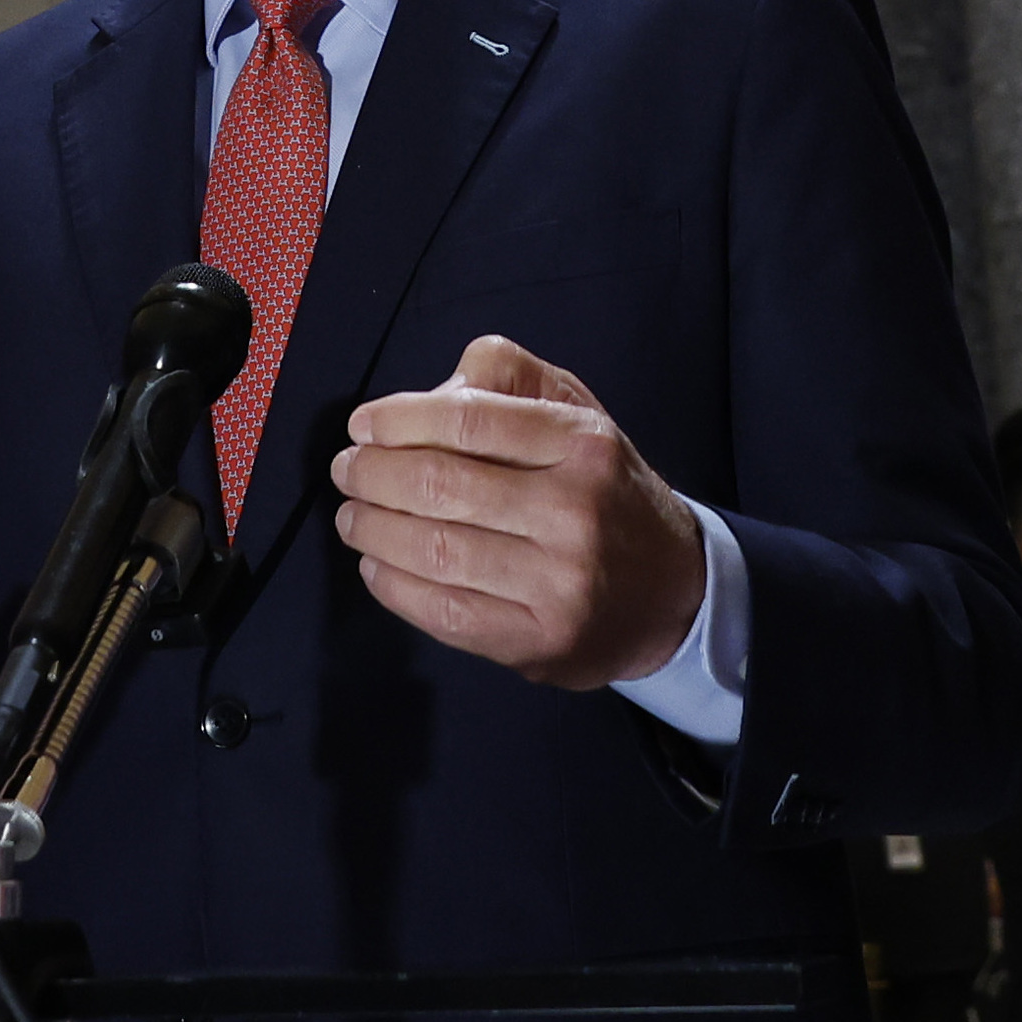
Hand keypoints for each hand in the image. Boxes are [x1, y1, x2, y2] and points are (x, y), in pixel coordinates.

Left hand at [331, 337, 703, 688]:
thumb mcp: (579, 414)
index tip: (363, 426)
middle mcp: (576, 512)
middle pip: (440, 486)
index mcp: (584, 444)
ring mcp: (559, 585)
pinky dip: (393, 586)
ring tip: (352, 516)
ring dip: (372, 530)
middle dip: (373, 475)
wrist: (673, 593)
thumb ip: (511, 380)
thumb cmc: (605, 492)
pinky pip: (443, 611)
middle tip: (347, 471)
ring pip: (433, 551)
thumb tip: (432, 392)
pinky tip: (376, 566)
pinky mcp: (539, 641)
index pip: (468, 420)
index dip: (398, 420)